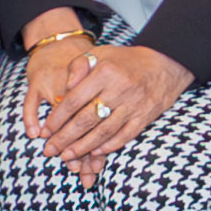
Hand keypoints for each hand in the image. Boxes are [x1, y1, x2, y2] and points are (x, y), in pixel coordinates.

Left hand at [19, 33, 188, 176]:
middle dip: (65, 138)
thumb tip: (66, 87)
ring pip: (103, 132)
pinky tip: (94, 153)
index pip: (74, 100)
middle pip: (86, 120)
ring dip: (83, 147)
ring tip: (67, 156)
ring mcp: (133, 105)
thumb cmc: (125, 60)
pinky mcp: (145, 117)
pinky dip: (109, 146)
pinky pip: (124, 136)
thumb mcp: (100, 53)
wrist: (164, 63)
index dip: (57, 118)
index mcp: (104, 72)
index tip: (45, 131)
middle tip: (50, 150)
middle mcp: (119, 89)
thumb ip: (78, 66)